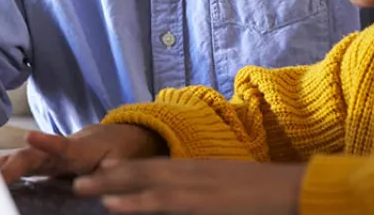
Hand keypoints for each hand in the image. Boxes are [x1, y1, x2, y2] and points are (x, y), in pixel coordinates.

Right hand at [0, 124, 167, 184]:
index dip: (47, 143)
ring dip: (1, 168)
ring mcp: (48, 155)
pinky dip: (4, 169)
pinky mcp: (44, 161)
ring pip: (20, 160)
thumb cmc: (116, 151)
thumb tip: (91, 182)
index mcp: (78, 150)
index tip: (30, 138)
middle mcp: (57, 151)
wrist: (118, 136)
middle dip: (11, 166)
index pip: (61, 146)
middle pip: (30, 157)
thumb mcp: (118, 164)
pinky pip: (22, 164)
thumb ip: (106, 174)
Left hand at [73, 158, 304, 214]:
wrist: (298, 190)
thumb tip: (185, 202)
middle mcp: (193, 173)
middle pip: (142, 171)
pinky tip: (116, 206)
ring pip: (145, 183)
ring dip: (111, 185)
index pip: (154, 168)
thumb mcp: (225, 189)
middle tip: (76, 180)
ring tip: (82, 189)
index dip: (124, 169)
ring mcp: (198, 188)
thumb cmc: (263, 194)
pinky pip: (165, 204)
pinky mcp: (204, 204)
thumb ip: (200, 192)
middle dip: (108, 176)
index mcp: (198, 170)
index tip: (99, 171)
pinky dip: (139, 203)